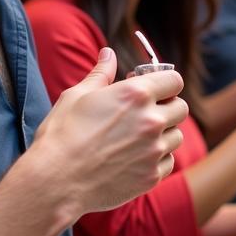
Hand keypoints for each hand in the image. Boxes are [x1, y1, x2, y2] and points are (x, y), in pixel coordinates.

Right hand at [31, 47, 188, 213]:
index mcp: (136, 94)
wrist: (54, 182)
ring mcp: (154, 150)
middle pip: (181, 108)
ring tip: (137, 138)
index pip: (174, 80)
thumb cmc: (61, 135)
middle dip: (167, 107)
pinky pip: (168, 162)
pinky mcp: (152, 176)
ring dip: (163, 135)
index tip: (153, 89)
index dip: (165, 82)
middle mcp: (151, 120)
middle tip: (145, 114)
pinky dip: (156, 160)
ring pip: (177, 136)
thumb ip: (101, 73)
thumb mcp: (77, 95)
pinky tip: (134, 159)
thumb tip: (108, 53)